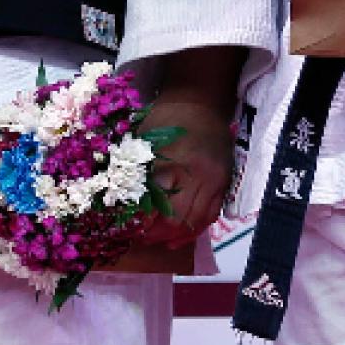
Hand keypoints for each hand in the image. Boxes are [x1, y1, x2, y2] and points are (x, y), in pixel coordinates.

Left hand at [131, 48, 242, 248]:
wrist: (201, 103)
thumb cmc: (166, 117)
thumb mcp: (144, 139)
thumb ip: (137, 170)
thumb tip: (120, 200)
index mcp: (175, 161)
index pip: (157, 202)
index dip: (142, 220)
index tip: (127, 228)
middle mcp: (198, 175)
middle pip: (178, 218)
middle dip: (156, 233)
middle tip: (139, 238)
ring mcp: (215, 181)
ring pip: (196, 221)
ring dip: (174, 236)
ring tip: (155, 241)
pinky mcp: (224, 184)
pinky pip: (211, 216)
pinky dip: (194, 230)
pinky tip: (178, 240)